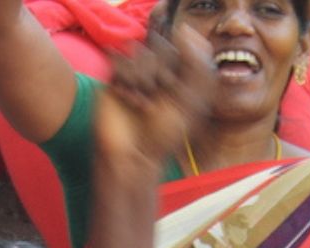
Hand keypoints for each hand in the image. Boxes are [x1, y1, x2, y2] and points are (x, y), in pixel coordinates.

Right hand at [94, 25, 214, 171]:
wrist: (134, 156)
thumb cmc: (164, 135)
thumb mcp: (190, 100)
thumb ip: (196, 65)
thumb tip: (184, 29)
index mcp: (176, 75)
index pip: (180, 49)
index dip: (181, 67)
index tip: (176, 93)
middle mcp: (154, 72)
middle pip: (161, 48)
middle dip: (163, 74)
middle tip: (158, 101)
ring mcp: (132, 74)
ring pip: (142, 53)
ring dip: (145, 80)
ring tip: (143, 105)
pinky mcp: (113, 79)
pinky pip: (121, 63)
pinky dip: (128, 83)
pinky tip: (129, 100)